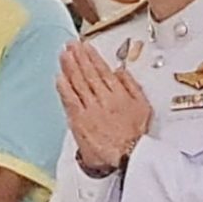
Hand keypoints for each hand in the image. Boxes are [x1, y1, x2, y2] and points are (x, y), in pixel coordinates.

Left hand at [57, 40, 150, 172]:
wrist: (127, 156)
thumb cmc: (135, 136)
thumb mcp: (143, 107)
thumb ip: (132, 86)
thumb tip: (121, 71)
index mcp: (119, 94)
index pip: (102, 70)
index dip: (92, 56)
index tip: (85, 46)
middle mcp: (103, 99)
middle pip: (88, 73)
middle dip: (78, 56)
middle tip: (70, 45)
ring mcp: (90, 109)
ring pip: (77, 83)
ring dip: (69, 67)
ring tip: (63, 55)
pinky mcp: (80, 120)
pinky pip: (70, 100)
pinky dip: (64, 87)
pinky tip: (59, 77)